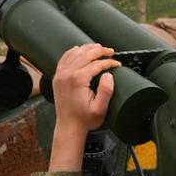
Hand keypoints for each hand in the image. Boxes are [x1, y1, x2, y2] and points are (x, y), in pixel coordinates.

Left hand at [48, 44, 120, 171]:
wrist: (69, 127)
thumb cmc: (84, 120)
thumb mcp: (100, 108)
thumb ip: (106, 91)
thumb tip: (108, 74)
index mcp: (78, 80)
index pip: (96, 64)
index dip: (109, 62)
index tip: (117, 64)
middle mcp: (67, 74)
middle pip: (85, 54)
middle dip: (100, 51)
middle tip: (110, 51)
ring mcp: (61, 75)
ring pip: (75, 53)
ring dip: (87, 48)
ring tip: (99, 48)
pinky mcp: (58, 77)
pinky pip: (64, 59)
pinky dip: (72, 52)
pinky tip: (79, 49)